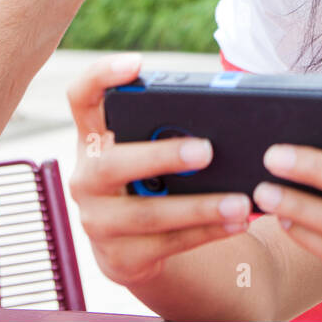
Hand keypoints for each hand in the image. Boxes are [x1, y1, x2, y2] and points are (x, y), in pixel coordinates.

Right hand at [66, 54, 251, 287]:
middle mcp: (86, 178)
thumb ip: (170, 132)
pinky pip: (166, 245)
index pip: (82, 98)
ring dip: (198, 208)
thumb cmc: (154, 180)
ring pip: (146, 214)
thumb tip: (226, 118)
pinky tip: (237, 223)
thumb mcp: (151, 153)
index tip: (136, 63)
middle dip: (161, 156)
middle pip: (112, 164)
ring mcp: (97, 221)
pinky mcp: (118, 258)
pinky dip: (206, 233)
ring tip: (240, 202)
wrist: (134, 248)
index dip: (101, 77)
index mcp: (94, 139)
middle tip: (207, 150)